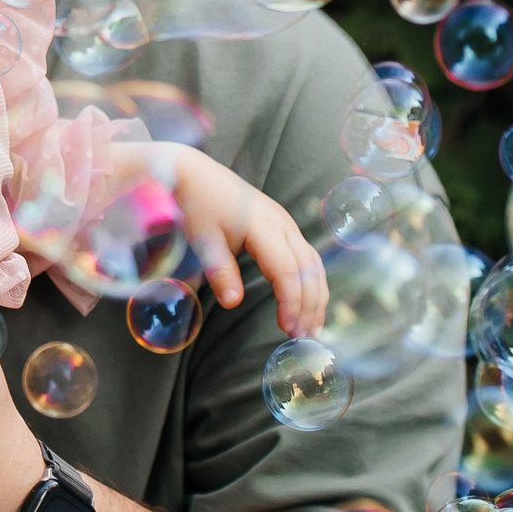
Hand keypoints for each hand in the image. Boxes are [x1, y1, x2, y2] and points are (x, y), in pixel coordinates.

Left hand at [136, 143, 325, 338]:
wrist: (196, 173)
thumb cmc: (198, 205)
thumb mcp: (203, 239)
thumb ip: (220, 270)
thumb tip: (233, 302)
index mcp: (263, 226)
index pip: (287, 270)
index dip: (291, 301)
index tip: (288, 328)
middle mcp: (282, 224)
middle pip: (309, 269)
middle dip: (310, 305)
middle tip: (305, 338)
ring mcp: (286, 224)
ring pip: (314, 263)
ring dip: (316, 296)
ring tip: (312, 328)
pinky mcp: (284, 227)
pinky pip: (307, 257)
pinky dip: (311, 283)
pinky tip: (307, 304)